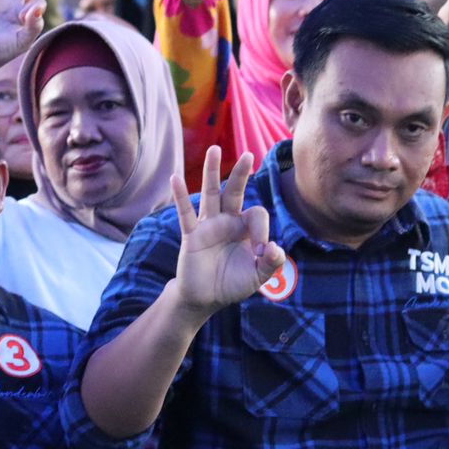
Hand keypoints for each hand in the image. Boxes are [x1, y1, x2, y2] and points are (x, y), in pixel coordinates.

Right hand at [170, 147, 286, 316]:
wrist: (205, 298)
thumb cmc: (232, 284)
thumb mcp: (258, 276)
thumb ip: (271, 263)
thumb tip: (274, 248)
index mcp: (245, 227)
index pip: (256, 214)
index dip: (261, 230)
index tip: (261, 252)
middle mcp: (227, 220)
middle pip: (234, 191)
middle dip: (241, 174)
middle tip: (248, 155)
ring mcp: (208, 225)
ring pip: (210, 193)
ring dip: (211, 172)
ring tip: (214, 149)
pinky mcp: (191, 235)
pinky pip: (185, 213)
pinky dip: (180, 196)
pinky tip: (175, 178)